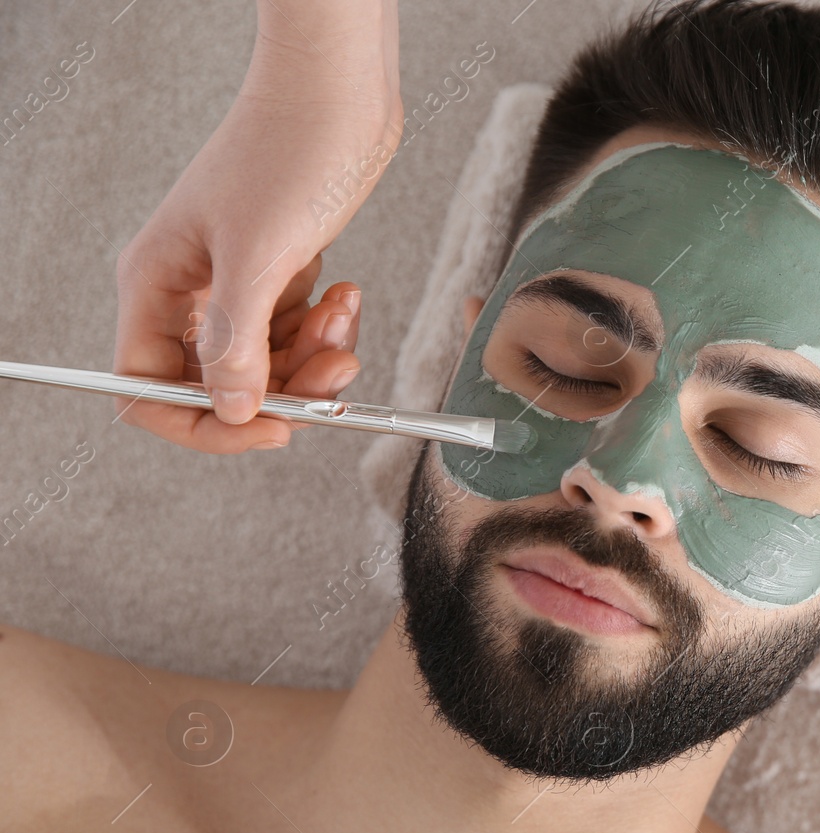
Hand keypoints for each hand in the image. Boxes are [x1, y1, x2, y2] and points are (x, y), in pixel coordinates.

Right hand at [112, 4, 398, 451]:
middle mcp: (189, 291)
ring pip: (268, 364)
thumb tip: (230, 411)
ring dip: (314, 359)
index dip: (205, 423)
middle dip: (282, 391)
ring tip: (344, 317)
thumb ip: (238, 344)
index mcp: (156, 284)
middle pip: (219, 385)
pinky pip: (298, 334)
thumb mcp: (259, 258)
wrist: (339, 96)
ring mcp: (237, 283)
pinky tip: (348, 294)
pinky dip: (328, 329)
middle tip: (336, 374)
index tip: (270, 428)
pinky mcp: (281, 273)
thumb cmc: (289, 155)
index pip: (148, 389)